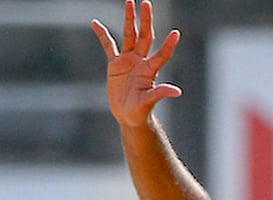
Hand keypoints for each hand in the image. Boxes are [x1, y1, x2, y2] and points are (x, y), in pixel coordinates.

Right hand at [91, 0, 181, 126]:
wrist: (128, 115)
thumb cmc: (141, 110)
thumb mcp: (149, 101)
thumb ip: (161, 93)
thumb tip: (177, 91)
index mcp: (150, 70)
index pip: (162, 54)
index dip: (168, 45)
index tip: (176, 33)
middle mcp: (141, 61)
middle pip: (144, 36)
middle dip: (145, 20)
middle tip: (146, 3)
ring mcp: (128, 60)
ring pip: (129, 35)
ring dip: (129, 19)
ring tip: (130, 2)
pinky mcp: (115, 64)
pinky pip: (108, 45)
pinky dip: (102, 34)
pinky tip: (95, 23)